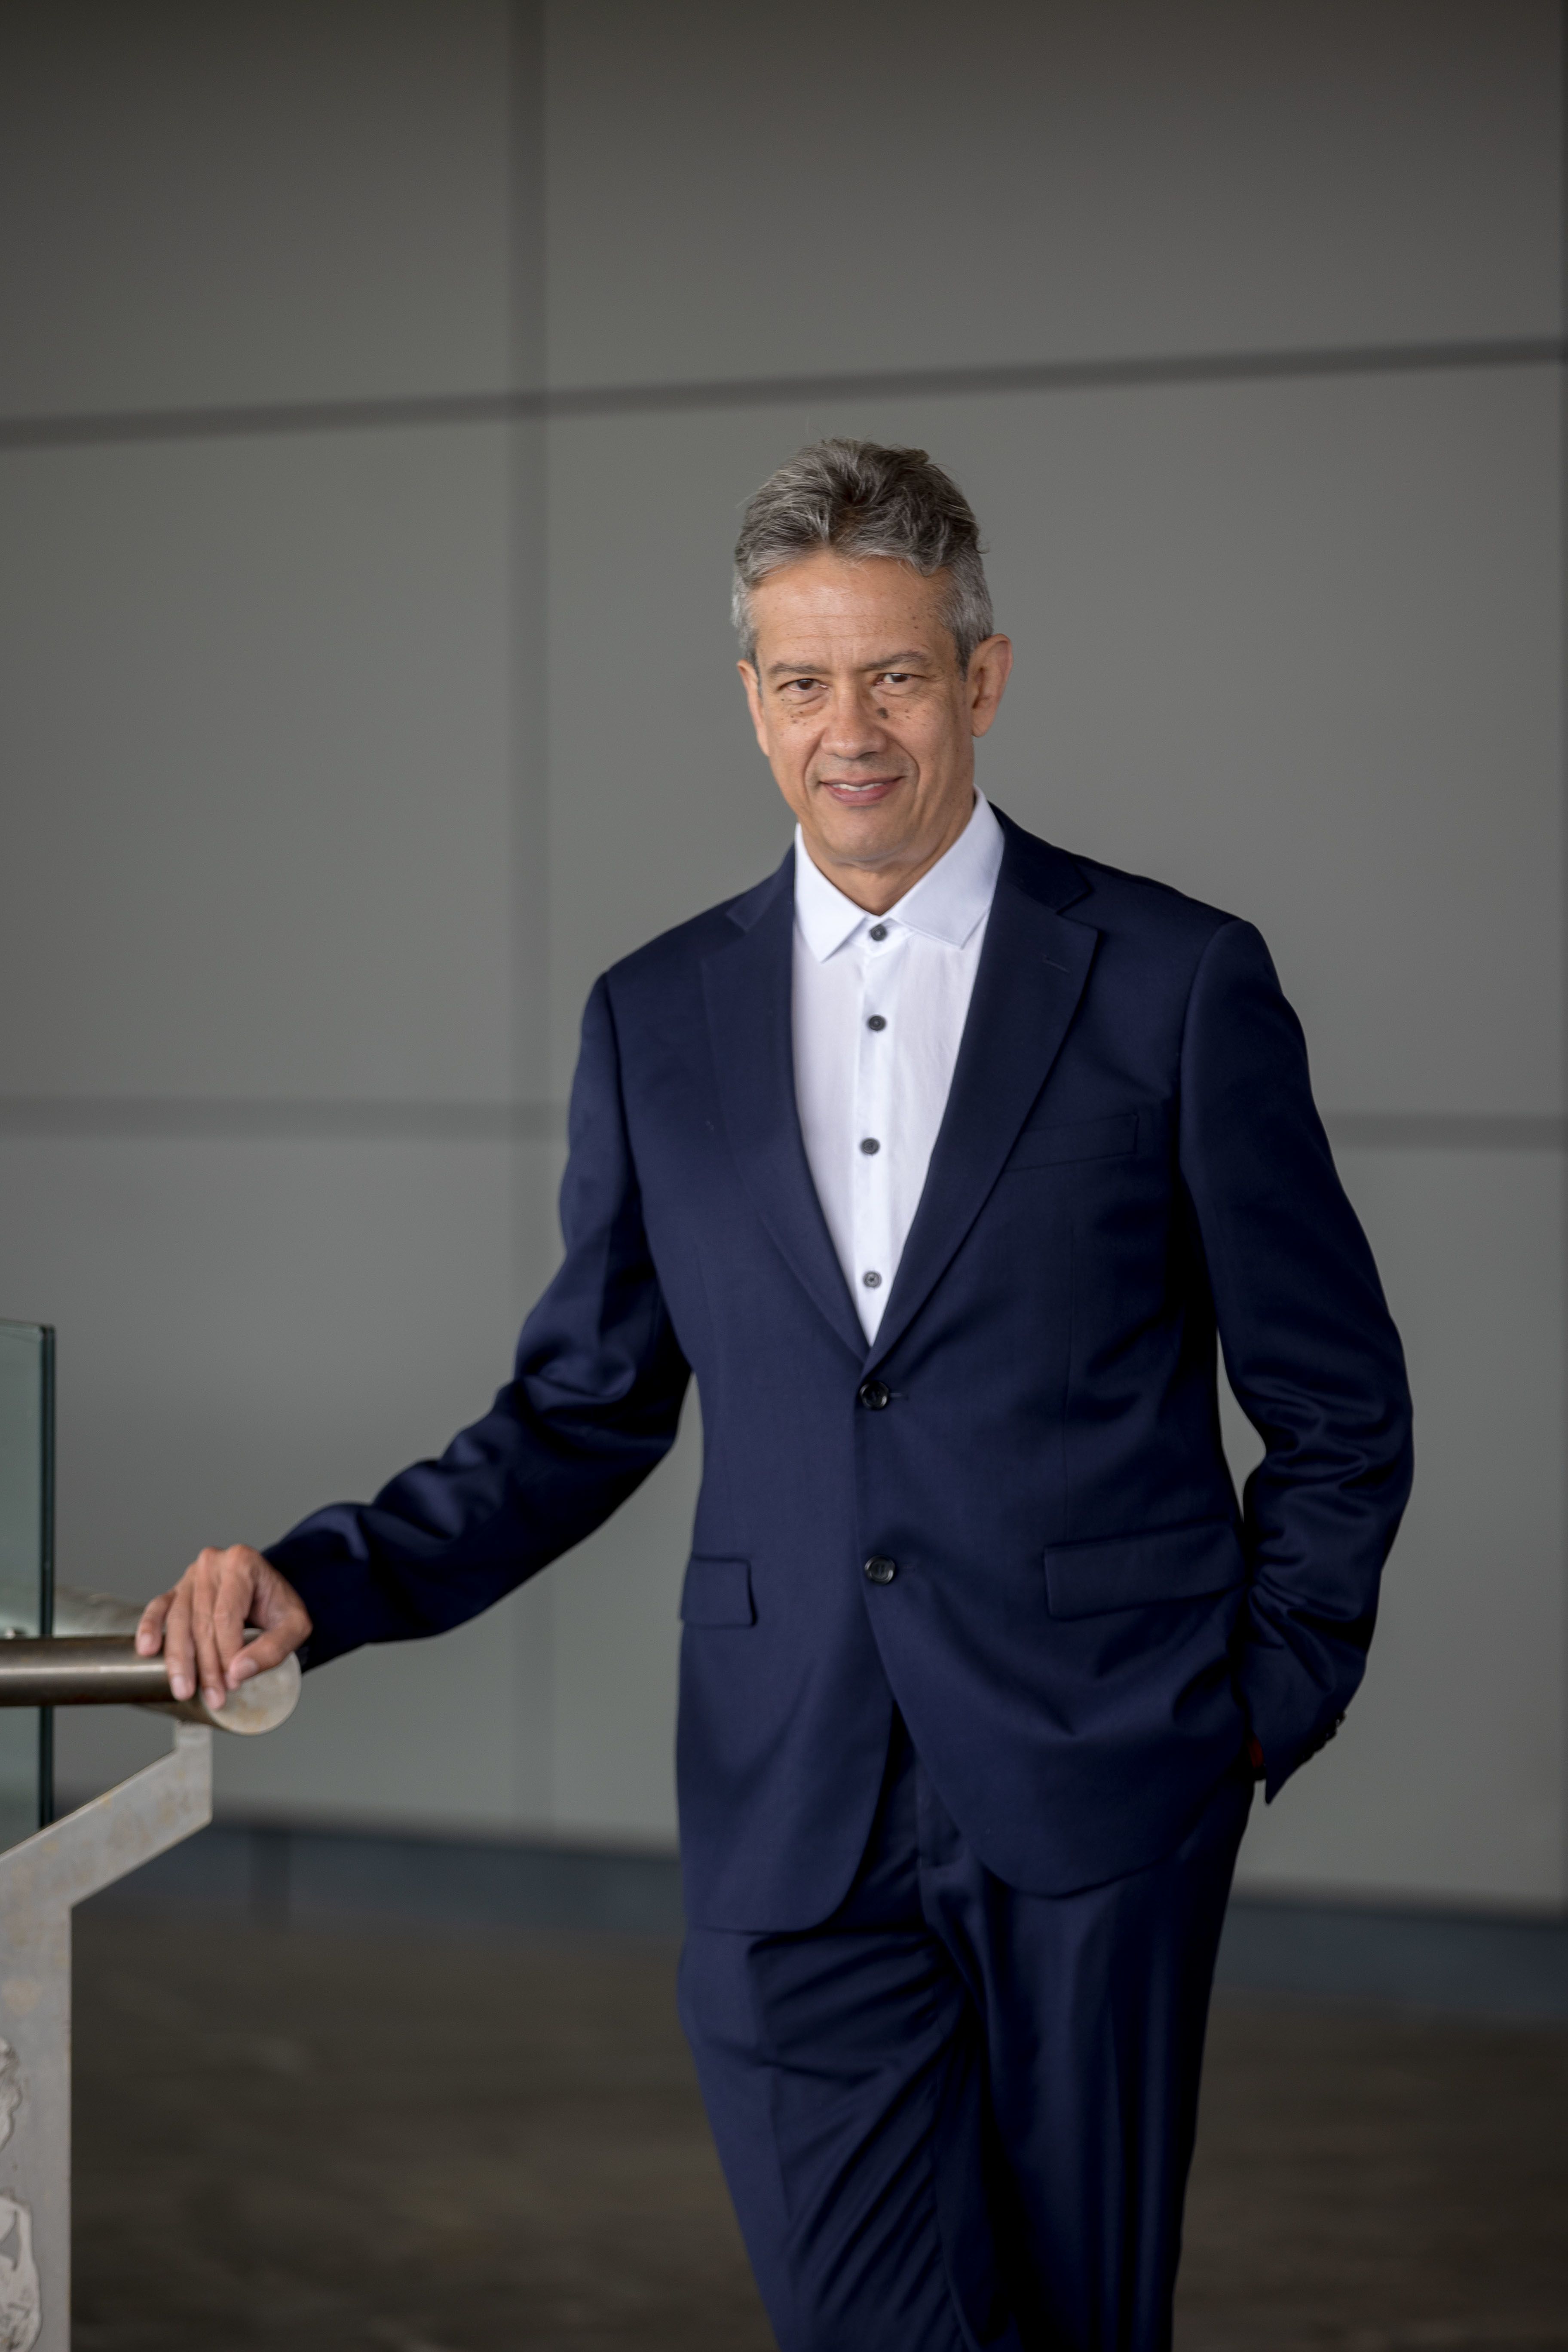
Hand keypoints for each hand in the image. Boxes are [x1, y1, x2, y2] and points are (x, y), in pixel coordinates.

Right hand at [136, 1545, 311, 1712]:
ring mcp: (191, 1576)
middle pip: (201, 1621)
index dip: (227, 1653)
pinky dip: (149, 1628)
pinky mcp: (177, 1590)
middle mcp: (212, 1564)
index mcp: (242, 1563)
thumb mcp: (295, 1626)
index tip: (233, 1682)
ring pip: (178, 1621)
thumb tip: (239, 1671)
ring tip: (183, 1689)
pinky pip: (158, 1608)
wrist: (270, 1592)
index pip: (227, 1616)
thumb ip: (273, 1648)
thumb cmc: (280, 1607)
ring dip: (179, 1659)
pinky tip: (146, 1650)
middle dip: (206, 1665)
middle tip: (213, 1697)